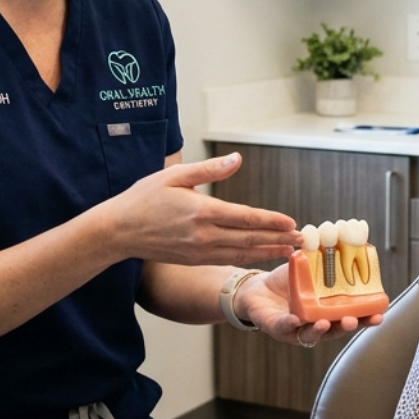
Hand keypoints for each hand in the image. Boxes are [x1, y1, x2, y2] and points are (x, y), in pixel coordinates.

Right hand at [105, 153, 301, 265]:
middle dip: (278, 239)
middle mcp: (203, 235)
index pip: (246, 217)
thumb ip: (209, 170)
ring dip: (267, 252)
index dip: (271, 221)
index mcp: (201, 211)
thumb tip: (237, 159)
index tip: (291, 222)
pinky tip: (260, 255)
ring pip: (241, 253)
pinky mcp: (194, 260)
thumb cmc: (143, 198)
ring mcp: (199, 251)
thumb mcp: (174, 175)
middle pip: (249, 239)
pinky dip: (248, 258)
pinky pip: (228, 260)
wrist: (118, 231)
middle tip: (301, 240)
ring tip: (289, 251)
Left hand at [233, 264, 383, 345]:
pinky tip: (295, 320)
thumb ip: (324, 256)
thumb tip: (342, 232)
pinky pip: (284, 328)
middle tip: (354, 320)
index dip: (367, 318)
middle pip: (336, 330)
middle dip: (347, 326)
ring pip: (312, 335)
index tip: (380, 314)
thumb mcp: (309, 267)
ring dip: (320, 331)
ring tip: (326, 323)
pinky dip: (290, 325)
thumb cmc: (289, 281)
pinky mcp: (277, 327)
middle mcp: (317, 324)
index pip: (353, 316)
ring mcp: (298, 329)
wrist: (259, 288)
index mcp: (330, 311)